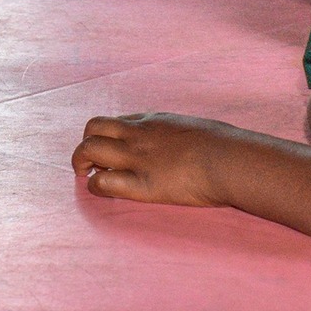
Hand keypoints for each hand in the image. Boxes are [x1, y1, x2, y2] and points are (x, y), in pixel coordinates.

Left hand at [73, 112, 246, 206]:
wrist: (228, 159)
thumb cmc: (224, 144)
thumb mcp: (199, 127)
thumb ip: (184, 133)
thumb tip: (194, 141)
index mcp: (155, 121)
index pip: (118, 121)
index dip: (109, 135)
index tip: (113, 149)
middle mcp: (139, 135)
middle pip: (94, 128)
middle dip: (86, 143)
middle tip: (89, 162)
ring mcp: (137, 158)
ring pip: (89, 149)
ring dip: (82, 162)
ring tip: (87, 174)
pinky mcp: (141, 184)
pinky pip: (103, 181)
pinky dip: (96, 186)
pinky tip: (103, 190)